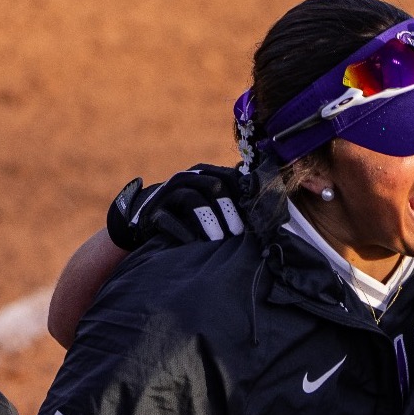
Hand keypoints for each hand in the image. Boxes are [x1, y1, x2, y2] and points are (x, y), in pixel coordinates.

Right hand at [106, 164, 245, 249]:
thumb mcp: (208, 200)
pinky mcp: (152, 213)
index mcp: (203, 172)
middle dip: (229, 210)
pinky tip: (193, 242)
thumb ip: (232, 200)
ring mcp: (167, 194)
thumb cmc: (189, 212)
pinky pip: (167, 218)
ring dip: (208, 220)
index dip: (242, 194)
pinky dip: (182, 230)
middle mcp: (185, 178)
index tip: (253, 216)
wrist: (147, 217)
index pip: (229, 176)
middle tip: (239, 233)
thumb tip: (266, 211)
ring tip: (219, 240)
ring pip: (192, 199)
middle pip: (213, 186)